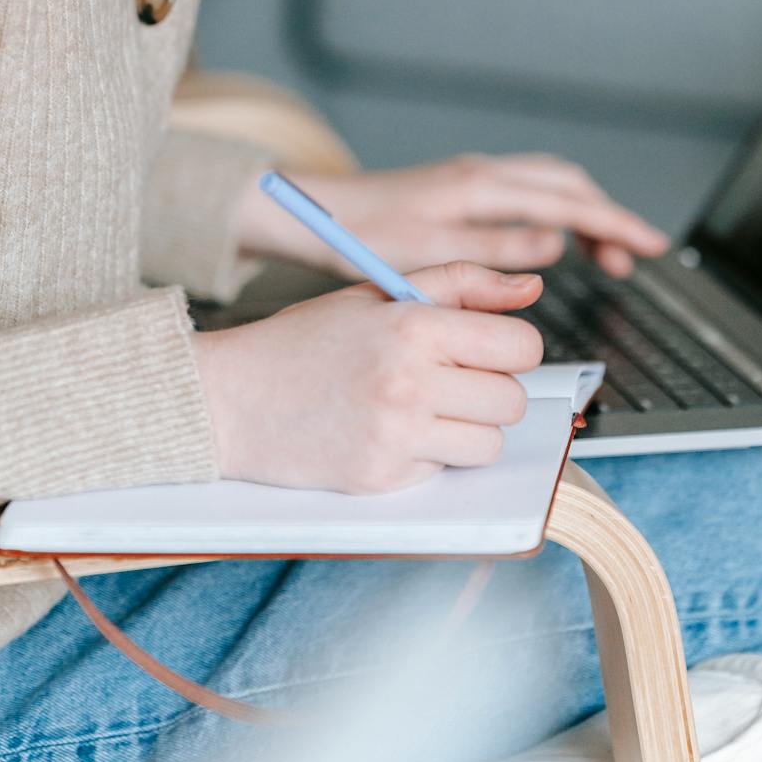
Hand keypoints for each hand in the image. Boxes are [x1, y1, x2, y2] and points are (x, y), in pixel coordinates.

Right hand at [191, 261, 543, 491]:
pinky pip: (444, 471)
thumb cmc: (306, 341)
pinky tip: (389, 432)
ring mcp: (397, 435)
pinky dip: (428, 456)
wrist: (231, 398)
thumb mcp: (379, 292)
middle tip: (449, 379)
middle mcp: (410, 381)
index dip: (512, 347)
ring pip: (490, 445)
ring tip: (422, 408)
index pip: (520, 346)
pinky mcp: (382, 478)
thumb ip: (460, 283)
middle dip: (490, 390)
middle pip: (512, 400)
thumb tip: (531, 287)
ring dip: (467, 430)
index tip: (488, 348)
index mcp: (413, 325)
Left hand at [235, 151, 666, 281]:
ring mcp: (472, 176)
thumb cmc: (362, 239)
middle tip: (638, 255)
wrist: (315, 213)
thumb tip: (557, 244)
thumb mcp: (432, 254)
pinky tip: (558, 234)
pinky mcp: (461, 186)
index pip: (568, 202)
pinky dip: (558, 207)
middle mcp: (482, 173)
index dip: (616, 223)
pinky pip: (528, 188)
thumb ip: (497, 249)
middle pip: (568, 184)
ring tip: (608, 253)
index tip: (651, 244)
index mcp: (480, 187)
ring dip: (586, 211)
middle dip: (610, 216)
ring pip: (551, 182)